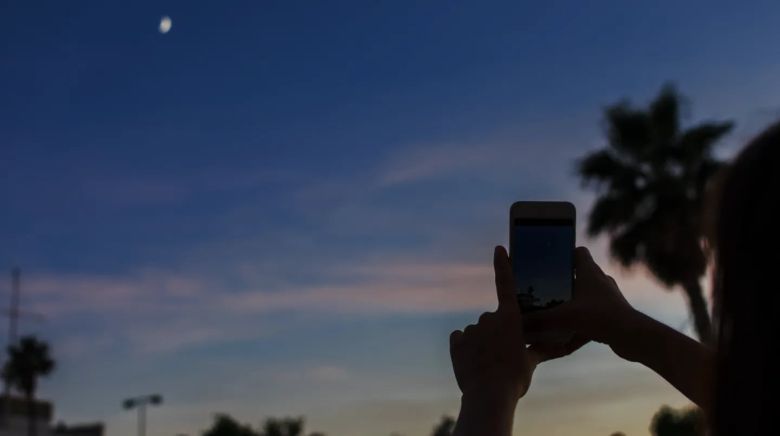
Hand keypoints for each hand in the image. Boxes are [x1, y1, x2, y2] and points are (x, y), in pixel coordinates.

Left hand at [449, 246, 572, 404]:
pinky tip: (471, 362)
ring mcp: (471, 329)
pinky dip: (465, 348)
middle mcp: (489, 318)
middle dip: (496, 333)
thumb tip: (563, 346)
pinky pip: (460, 339)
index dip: (503, 266)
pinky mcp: (456, 341)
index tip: (498, 249)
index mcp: (510, 318)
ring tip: (488, 364)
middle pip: (492, 320)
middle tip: (502, 355)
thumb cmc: (515, 378)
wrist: (489, 395)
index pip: (506, 285)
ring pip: (477, 331)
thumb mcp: (531, 362)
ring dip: (481, 342)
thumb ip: (539, 348)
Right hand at [523, 246, 638, 359]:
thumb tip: (518, 322)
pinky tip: (569, 337)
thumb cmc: (600, 317)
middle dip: (564, 282)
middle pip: (580, 275)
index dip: (565, 253)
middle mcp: (600, 281)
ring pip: (586, 296)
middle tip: (546, 290)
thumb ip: (539, 319)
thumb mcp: (564, 317)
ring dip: (573, 303)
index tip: (550, 262)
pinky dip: (581, 322)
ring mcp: (608, 298)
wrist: (633, 337)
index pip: (579, 252)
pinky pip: (593, 315)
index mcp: (589, 272)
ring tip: (556, 312)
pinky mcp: (613, 314)